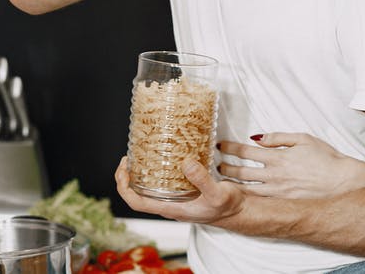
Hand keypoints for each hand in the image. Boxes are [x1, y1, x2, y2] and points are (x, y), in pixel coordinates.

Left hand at [114, 156, 245, 224]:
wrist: (241, 211)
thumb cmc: (229, 208)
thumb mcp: (218, 194)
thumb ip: (202, 180)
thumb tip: (185, 163)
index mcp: (172, 209)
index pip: (137, 203)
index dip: (124, 187)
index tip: (124, 169)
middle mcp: (170, 204)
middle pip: (138, 194)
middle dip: (128, 176)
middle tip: (129, 157)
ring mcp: (176, 198)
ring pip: (149, 187)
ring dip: (141, 172)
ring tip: (140, 153)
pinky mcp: (184, 190)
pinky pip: (163, 181)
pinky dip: (157, 168)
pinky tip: (162, 155)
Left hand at [217, 132, 364, 198]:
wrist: (343, 182)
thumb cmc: (326, 159)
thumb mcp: (303, 139)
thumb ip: (278, 138)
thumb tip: (257, 138)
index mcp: (278, 157)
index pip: (246, 151)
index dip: (230, 148)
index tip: (220, 146)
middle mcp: (274, 175)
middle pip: (241, 172)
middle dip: (226, 167)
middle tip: (216, 165)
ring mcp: (277, 192)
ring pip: (246, 188)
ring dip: (232, 184)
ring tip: (221, 181)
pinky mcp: (282, 203)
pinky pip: (258, 201)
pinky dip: (245, 198)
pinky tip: (237, 196)